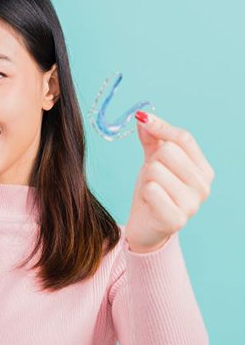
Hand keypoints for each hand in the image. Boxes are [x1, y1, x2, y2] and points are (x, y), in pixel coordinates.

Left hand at [124, 111, 214, 252]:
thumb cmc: (153, 192)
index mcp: (203, 169)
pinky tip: (149, 204)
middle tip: (151, 178)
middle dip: (152, 162)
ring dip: (146, 180)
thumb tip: (143, 117)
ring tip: (151, 192)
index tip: (141, 120)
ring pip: (156, 170)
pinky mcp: (176, 219)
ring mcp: (192, 204)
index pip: (184, 138)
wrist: (145, 227)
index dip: (160, 126)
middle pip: (169, 152)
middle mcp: (203, 186)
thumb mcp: (154, 162)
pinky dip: (144, 194)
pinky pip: (152, 189)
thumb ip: (152, 139)